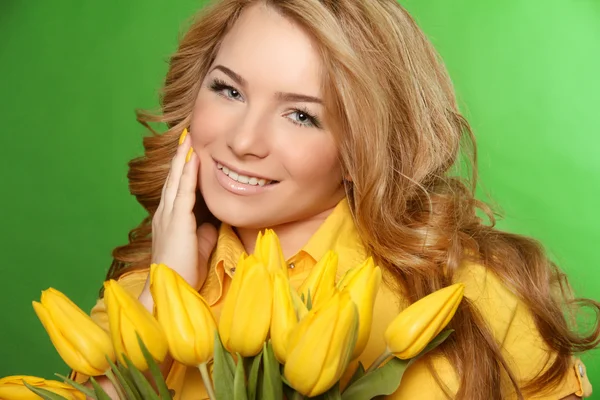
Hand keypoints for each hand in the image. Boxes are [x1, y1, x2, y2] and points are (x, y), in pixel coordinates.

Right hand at [150, 131, 216, 289]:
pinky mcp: (177, 220)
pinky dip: (187, 173)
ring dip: (182, 158)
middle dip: (179, 157)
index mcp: (169, 218)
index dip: (181, 169)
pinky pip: (183, 191)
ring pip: (176, 180)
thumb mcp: (199, 245)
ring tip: (188, 139)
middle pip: (172, 178)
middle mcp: (165, 212)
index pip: (176, 187)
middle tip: (186, 136)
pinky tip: (192, 159)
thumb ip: (204, 231)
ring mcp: (168, 215)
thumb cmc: (184, 270)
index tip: (188, 152)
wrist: (171, 287)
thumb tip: (213, 222)